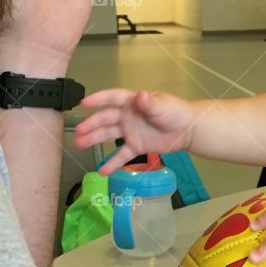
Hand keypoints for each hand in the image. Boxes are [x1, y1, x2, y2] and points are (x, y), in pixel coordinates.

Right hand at [74, 89, 194, 172]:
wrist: (188, 130)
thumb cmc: (175, 112)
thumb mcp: (163, 107)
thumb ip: (150, 104)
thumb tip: (140, 95)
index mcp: (132, 102)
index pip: (112, 98)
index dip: (98, 99)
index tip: (83, 103)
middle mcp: (127, 116)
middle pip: (106, 119)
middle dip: (91, 124)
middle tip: (78, 131)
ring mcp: (130, 132)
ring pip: (108, 135)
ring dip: (94, 139)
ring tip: (79, 144)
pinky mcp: (136, 146)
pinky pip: (122, 155)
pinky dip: (113, 163)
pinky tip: (102, 171)